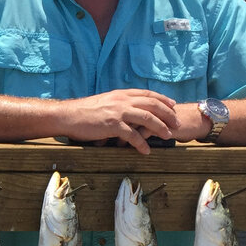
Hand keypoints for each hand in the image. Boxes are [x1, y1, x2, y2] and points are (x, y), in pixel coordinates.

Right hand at [57, 90, 179, 154]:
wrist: (68, 115)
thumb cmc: (84, 111)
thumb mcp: (105, 101)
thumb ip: (119, 103)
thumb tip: (129, 110)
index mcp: (121, 94)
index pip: (148, 94)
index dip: (163, 99)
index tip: (173, 106)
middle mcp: (122, 100)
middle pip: (153, 105)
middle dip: (168, 114)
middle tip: (177, 124)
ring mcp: (118, 112)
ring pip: (147, 118)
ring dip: (160, 128)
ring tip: (168, 136)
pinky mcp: (112, 125)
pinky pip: (132, 135)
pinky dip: (141, 144)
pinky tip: (146, 151)